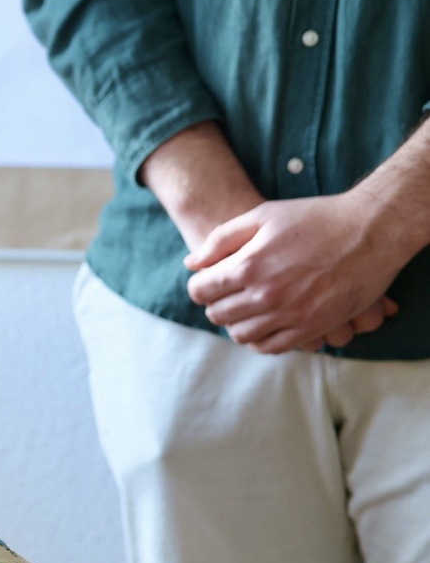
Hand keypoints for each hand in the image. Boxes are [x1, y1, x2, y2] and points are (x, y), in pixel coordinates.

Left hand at [184, 193, 404, 353]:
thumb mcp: (262, 215)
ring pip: (241, 335)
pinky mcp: (312, 328)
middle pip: (218, 315)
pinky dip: (261, 340)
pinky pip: (272, 347)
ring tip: (247, 309)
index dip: (201, 285)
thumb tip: (191, 263)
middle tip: (229, 294)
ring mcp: (290, 314)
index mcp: (248, 266)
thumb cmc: (315, 218)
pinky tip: (265, 324)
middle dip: (217, 303)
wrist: (372, 231)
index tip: (210, 281)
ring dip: (237, 323)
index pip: (200, 291)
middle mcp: (265, 295)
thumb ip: (221, 240)